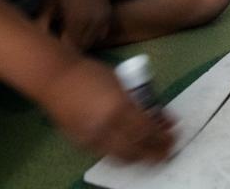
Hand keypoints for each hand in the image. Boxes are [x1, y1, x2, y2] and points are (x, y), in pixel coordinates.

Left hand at [36, 0, 110, 49]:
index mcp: (77, 22)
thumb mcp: (48, 4)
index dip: (57, 53)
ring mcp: (104, 20)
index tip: (47, 51)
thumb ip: (42, 26)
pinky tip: (79, 30)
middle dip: (68, 50)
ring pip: (91, 43)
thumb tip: (35, 43)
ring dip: (80, 44)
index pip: (68, 50)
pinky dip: (90, 37)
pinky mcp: (108, 15)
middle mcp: (94, 24)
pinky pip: (100, 35)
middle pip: (81, 49)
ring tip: (65, 38)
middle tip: (54, 45)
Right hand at [37, 57, 174, 161]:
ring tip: (152, 152)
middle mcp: (107, 126)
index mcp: (120, 106)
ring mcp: (92, 137)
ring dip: (141, 156)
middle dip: (155, 152)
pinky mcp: (82, 143)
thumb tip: (162, 116)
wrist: (56, 79)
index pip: (147, 130)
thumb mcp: (122, 83)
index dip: (163, 137)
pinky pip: (107, 155)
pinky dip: (123, 154)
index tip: (174, 137)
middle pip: (137, 148)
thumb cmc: (91, 73)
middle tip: (168, 150)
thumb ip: (140, 100)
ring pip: (122, 156)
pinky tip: (132, 149)